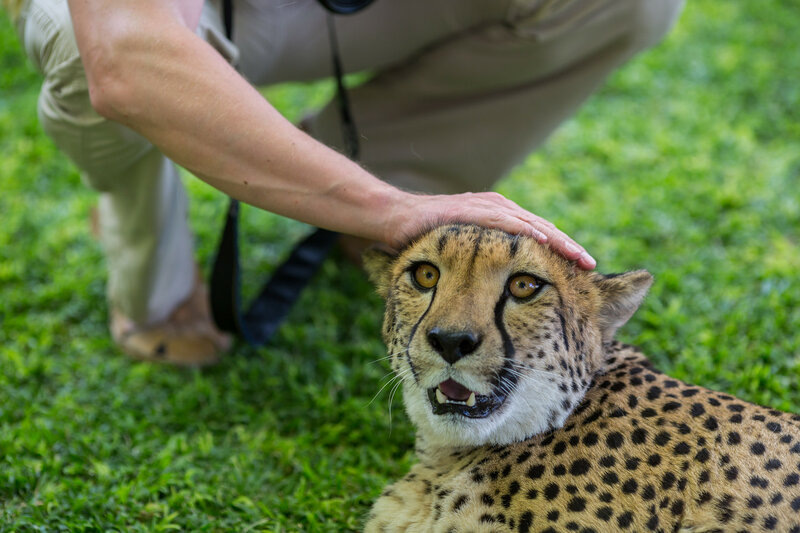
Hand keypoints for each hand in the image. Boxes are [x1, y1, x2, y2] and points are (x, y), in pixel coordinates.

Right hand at [384, 191, 595, 269]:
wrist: (392, 219)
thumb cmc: (424, 240)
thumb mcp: (460, 257)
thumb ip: (480, 266)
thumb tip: (493, 298)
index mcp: (499, 221)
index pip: (538, 238)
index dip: (562, 254)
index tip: (584, 273)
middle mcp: (498, 210)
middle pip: (543, 231)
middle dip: (568, 249)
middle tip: (591, 267)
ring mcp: (486, 207)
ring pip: (531, 226)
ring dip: (556, 242)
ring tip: (578, 258)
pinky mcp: (471, 209)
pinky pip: (504, 222)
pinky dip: (525, 232)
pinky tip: (542, 244)